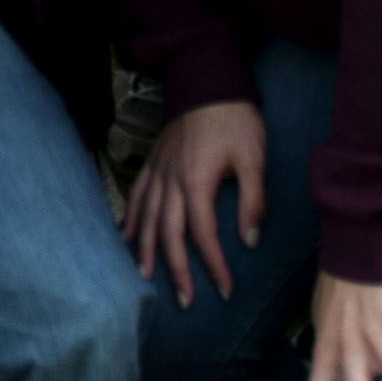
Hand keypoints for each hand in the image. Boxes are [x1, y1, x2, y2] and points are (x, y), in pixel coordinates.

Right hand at [126, 101, 265, 306]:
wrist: (209, 80)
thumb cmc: (235, 120)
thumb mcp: (253, 158)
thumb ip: (252, 200)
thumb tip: (251, 240)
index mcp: (196, 182)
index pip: (204, 235)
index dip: (215, 266)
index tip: (226, 290)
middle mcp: (171, 181)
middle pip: (169, 235)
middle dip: (177, 271)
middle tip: (185, 300)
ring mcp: (158, 171)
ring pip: (147, 219)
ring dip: (147, 252)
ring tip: (148, 279)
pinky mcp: (152, 162)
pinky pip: (137, 196)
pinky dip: (131, 219)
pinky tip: (127, 238)